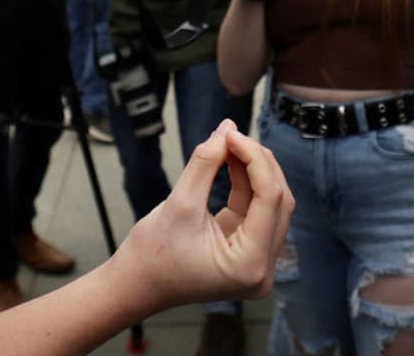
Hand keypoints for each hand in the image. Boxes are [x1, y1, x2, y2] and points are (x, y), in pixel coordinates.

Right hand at [110, 121, 294, 307]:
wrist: (135, 285)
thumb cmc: (151, 255)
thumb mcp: (179, 203)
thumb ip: (206, 163)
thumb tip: (227, 128)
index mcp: (249, 264)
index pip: (270, 199)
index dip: (254, 159)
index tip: (231, 135)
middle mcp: (262, 269)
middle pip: (278, 202)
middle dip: (258, 163)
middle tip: (231, 136)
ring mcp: (258, 263)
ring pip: (271, 204)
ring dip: (254, 171)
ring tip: (229, 144)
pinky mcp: (248, 253)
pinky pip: (256, 210)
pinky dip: (245, 184)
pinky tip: (231, 161)